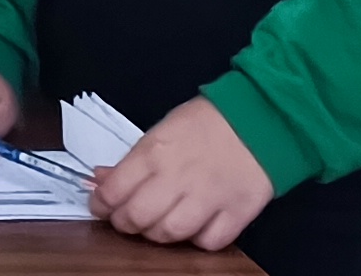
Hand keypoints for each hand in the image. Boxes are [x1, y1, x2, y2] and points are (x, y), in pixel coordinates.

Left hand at [89, 97, 271, 250]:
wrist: (259, 118)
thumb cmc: (205, 122)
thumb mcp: (160, 131)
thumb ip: (131, 160)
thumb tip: (100, 179)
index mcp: (154, 152)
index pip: (114, 191)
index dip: (101, 205)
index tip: (101, 207)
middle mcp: (178, 177)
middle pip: (137, 217)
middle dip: (124, 223)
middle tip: (127, 220)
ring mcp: (209, 197)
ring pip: (170, 233)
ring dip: (157, 234)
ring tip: (157, 225)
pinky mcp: (238, 212)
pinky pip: (209, 241)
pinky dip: (198, 240)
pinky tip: (195, 228)